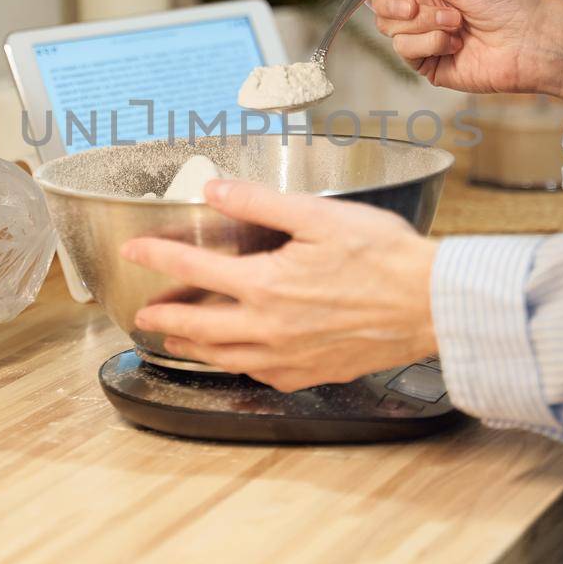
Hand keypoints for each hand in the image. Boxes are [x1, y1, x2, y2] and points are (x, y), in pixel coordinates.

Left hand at [120, 178, 437, 392]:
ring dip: (193, 347)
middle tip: (142, 315)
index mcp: (265, 285)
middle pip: (197, 327)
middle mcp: (268, 328)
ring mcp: (288, 358)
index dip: (155, 257)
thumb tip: (215, 189)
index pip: (192, 270)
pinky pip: (260, 375)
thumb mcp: (318, 216)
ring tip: (177, 340)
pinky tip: (239, 357)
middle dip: (164, 318)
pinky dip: (238, 365)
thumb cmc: (383, 257)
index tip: (133, 250)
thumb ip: (259, 203)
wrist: (429, 305)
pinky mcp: (311, 374)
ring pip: (225, 357)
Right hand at [342, 0, 562, 102]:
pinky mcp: (426, 59)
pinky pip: (404, 49)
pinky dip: (431, 42)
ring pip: (387, 26)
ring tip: (456, 22)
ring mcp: (422, 30)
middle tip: (416, 5)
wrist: (528, 37)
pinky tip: (457, 41)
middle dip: (394, 2)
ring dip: (422, 23)